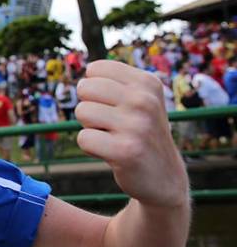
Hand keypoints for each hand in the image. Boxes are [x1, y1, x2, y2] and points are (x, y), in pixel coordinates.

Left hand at [74, 60, 187, 207]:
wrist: (164, 177)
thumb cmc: (140, 132)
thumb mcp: (139, 99)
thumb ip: (113, 81)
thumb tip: (86, 71)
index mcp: (147, 83)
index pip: (95, 69)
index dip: (95, 89)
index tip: (115, 105)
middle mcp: (145, 101)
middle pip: (85, 88)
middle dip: (90, 107)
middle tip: (111, 124)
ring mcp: (137, 126)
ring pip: (82, 112)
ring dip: (90, 127)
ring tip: (113, 137)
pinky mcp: (125, 151)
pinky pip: (83, 138)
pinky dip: (91, 148)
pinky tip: (111, 152)